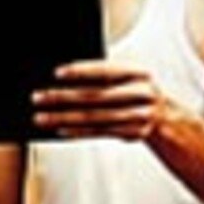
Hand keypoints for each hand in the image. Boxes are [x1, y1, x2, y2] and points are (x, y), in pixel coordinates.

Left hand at [32, 59, 166, 140]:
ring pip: (94, 117)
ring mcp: (138, 115)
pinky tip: (60, 128)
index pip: (105, 70)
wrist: (164, 116)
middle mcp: (140, 93)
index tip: (57, 73)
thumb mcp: (127, 76)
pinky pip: (99, 132)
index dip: (81, 71)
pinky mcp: (132, 133)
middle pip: (95, 96)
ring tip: (42, 117)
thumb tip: (63, 78)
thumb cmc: (135, 90)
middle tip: (39, 97)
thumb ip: (104, 76)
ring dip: (64, 118)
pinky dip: (77, 131)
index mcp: (138, 73)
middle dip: (63, 97)